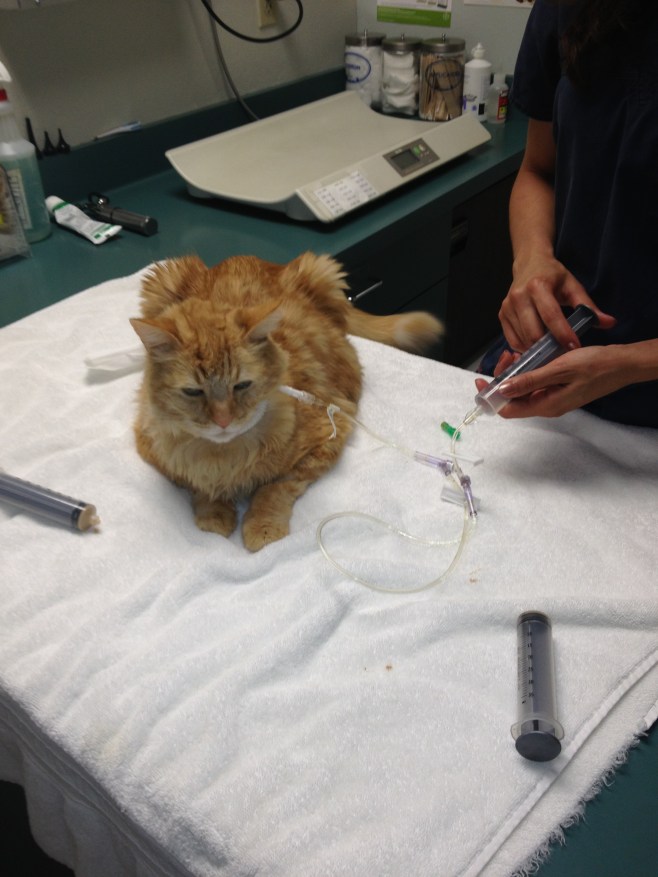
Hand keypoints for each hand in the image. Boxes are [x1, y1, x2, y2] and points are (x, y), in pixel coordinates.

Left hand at [474, 345, 629, 418]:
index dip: (490, 397)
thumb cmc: (595, 365)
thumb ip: (530, 380)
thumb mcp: (559, 369)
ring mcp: (553, 397)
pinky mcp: (559, 388)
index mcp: (546, 405)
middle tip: (507, 356)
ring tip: (517, 353)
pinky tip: (531, 356)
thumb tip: (502, 390)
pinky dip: (529, 370)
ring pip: (524, 389)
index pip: (508, 410)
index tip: (481, 379)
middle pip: (513, 398)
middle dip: (503, 379)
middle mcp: (547, 405)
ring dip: (516, 373)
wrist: (623, 364)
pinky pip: (536, 383)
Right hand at [501, 253, 615, 350]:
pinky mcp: (501, 315)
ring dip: (538, 349)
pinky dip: (526, 347)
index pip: (551, 316)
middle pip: (533, 332)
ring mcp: (507, 307)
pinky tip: (537, 346)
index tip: (574, 347)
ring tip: (552, 351)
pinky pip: (513, 340)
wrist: (528, 264)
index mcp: (538, 286)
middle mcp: (519, 296)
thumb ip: (589, 306)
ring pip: (523, 339)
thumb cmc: (553, 276)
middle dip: (549, 347)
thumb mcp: (572, 286)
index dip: (563, 334)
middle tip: (564, 353)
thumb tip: (609, 323)